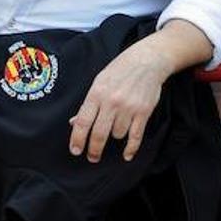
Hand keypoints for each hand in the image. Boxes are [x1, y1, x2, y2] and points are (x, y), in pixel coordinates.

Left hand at [68, 39, 171, 162]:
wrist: (146, 62)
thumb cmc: (118, 71)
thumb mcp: (98, 82)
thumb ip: (87, 104)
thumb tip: (74, 123)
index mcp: (96, 94)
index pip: (83, 121)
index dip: (78, 139)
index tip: (75, 151)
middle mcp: (111, 102)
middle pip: (99, 133)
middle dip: (94, 149)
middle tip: (91, 158)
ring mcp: (128, 108)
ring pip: (117, 134)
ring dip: (115, 136)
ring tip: (115, 127)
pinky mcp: (143, 113)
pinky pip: (136, 137)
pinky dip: (131, 148)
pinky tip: (126, 155)